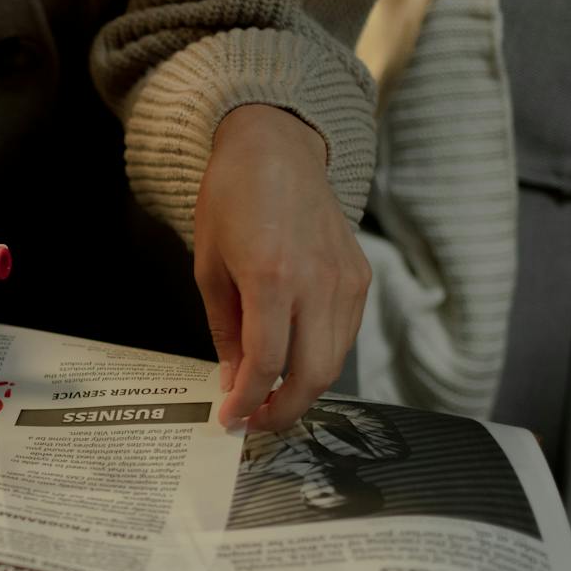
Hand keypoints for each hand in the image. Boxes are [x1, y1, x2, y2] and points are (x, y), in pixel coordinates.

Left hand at [193, 105, 370, 431]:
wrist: (276, 146)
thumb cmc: (231, 199)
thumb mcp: (209, 267)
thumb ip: (225, 330)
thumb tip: (234, 381)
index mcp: (272, 278)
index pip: (266, 364)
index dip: (247, 402)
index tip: (230, 420)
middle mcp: (317, 282)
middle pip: (311, 376)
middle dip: (281, 412)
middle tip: (252, 423)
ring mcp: (345, 280)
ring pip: (333, 362)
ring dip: (302, 392)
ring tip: (270, 400)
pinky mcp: (360, 277)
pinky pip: (344, 336)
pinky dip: (320, 361)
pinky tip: (292, 364)